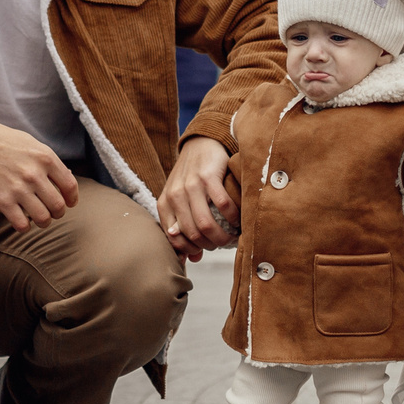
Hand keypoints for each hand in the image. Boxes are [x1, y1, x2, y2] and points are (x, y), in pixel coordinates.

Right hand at [0, 120, 77, 231]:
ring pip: (43, 218)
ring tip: (39, 219)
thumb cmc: (6, 143)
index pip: (70, 186)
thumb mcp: (33, 145)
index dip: (72, 199)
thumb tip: (68, 179)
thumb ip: (50, 162)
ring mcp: (18, 188)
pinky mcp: (2, 200)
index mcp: (46, 158)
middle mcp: (34, 174)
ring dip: (44, 222)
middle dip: (58, 213)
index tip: (69, 203)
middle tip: (53, 212)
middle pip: (58, 206)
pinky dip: (24, 227)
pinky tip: (22, 220)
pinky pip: (21, 224)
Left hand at [157, 136, 235, 261]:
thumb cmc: (191, 177)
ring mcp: (191, 185)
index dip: (192, 249)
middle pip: (192, 234)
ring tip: (231, 236)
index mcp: (165, 204)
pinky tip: (237, 219)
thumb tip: (192, 259)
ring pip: (206, 224)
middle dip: (210, 245)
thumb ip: (183, 227)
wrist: (200, 144)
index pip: (174, 238)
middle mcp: (175, 195)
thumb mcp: (180, 201)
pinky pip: (223, 205)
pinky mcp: (209, 176)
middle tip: (222, 243)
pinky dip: (233, 217)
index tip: (205, 250)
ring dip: (222, 236)